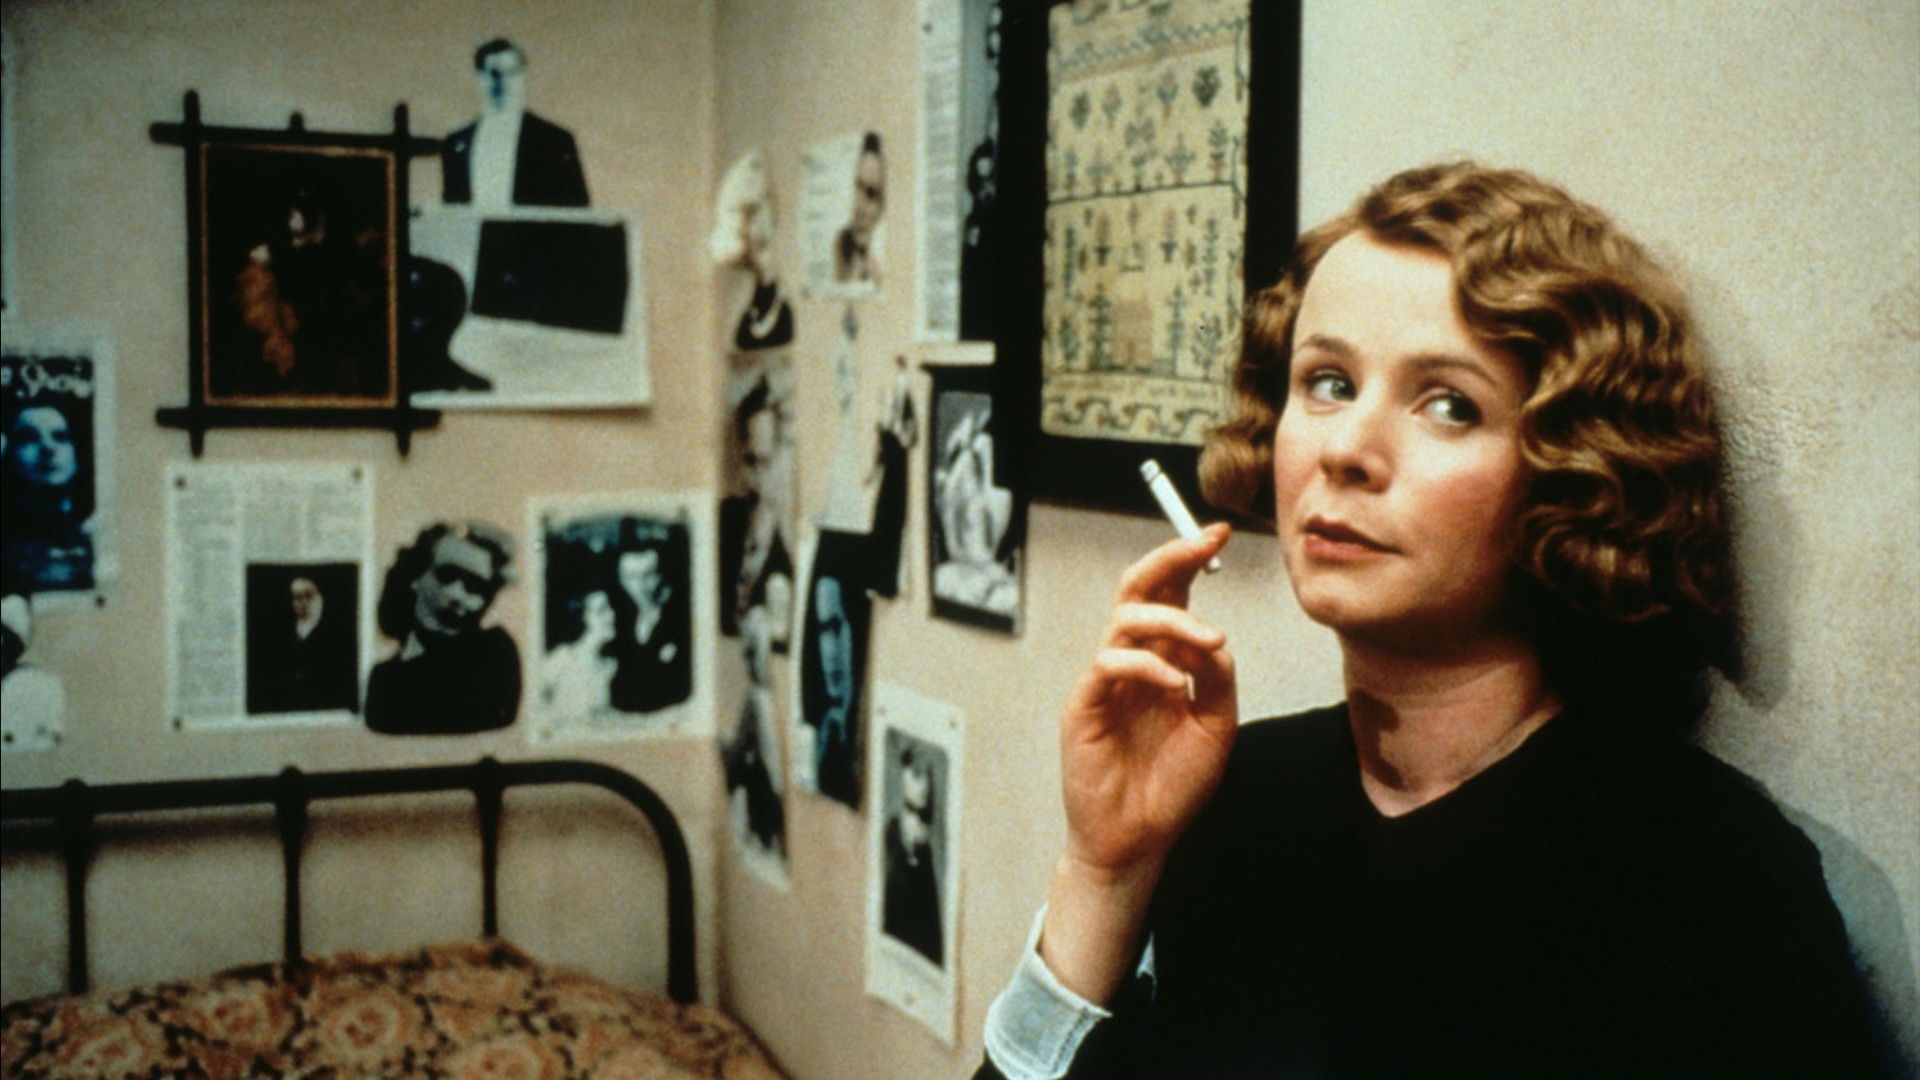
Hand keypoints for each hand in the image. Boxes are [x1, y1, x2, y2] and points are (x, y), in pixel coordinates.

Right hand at [1059, 522, 1236, 880]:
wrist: (1138, 840)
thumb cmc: (1171, 784)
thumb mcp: (1215, 726)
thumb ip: (1217, 680)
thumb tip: (1214, 640)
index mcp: (1161, 660)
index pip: (1170, 594)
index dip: (1188, 559)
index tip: (1219, 532)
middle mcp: (1131, 662)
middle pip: (1137, 588)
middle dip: (1170, 557)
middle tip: (1203, 541)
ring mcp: (1104, 682)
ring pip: (1125, 619)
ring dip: (1173, 620)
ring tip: (1210, 642)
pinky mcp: (1083, 706)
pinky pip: (1108, 665)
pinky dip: (1146, 665)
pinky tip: (1174, 685)